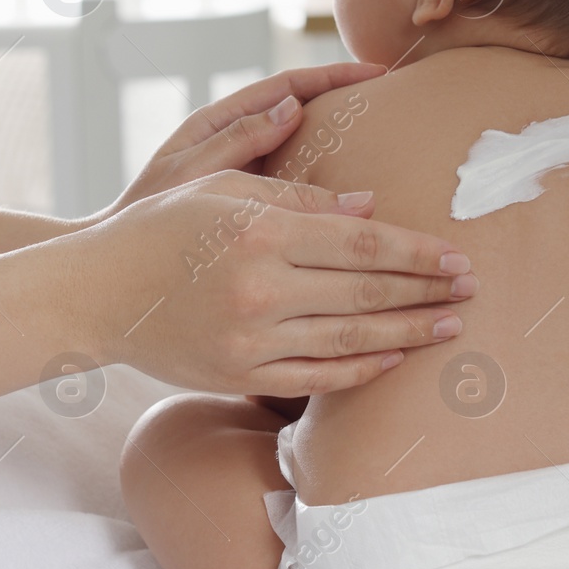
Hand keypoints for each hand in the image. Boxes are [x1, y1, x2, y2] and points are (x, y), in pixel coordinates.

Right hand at [64, 170, 475, 397]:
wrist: (96, 292)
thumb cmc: (161, 226)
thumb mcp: (221, 189)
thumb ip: (299, 199)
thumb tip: (370, 208)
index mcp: (262, 233)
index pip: (363, 243)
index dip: (418, 251)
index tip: (456, 255)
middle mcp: (261, 290)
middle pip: (367, 293)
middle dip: (426, 291)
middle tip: (472, 287)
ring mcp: (251, 341)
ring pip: (351, 342)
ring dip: (408, 334)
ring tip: (449, 325)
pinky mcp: (239, 376)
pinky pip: (314, 380)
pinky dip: (360, 373)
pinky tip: (394, 361)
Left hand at [100, 62, 386, 216]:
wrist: (123, 266)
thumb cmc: (146, 216)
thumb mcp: (189, 174)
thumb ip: (236, 141)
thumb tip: (292, 107)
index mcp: (220, 123)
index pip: (288, 86)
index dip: (334, 77)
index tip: (376, 73)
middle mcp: (239, 142)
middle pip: (304, 112)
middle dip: (349, 104)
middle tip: (398, 104)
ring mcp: (249, 173)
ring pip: (307, 149)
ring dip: (346, 147)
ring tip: (393, 149)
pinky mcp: (255, 204)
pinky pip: (301, 187)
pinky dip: (331, 189)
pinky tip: (364, 205)